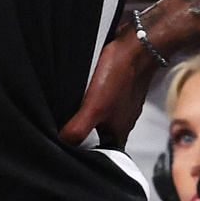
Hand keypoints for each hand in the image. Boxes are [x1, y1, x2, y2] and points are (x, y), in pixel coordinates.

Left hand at [59, 21, 159, 147]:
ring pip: (100, 116)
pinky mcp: (118, 88)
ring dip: (85, 114)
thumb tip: (63, 143)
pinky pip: (101, 99)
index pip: (101, 154)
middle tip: (62, 127)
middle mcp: (122, 121)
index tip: (67, 148)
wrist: (137, 46)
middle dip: (83, 133)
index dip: (85, 153)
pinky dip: (91, 98)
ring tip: (67, 110)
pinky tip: (80, 92)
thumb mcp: (95, 107)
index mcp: (119, 133)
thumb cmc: (120, 76)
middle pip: (99, 135)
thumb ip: (79, 128)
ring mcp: (121, 104)